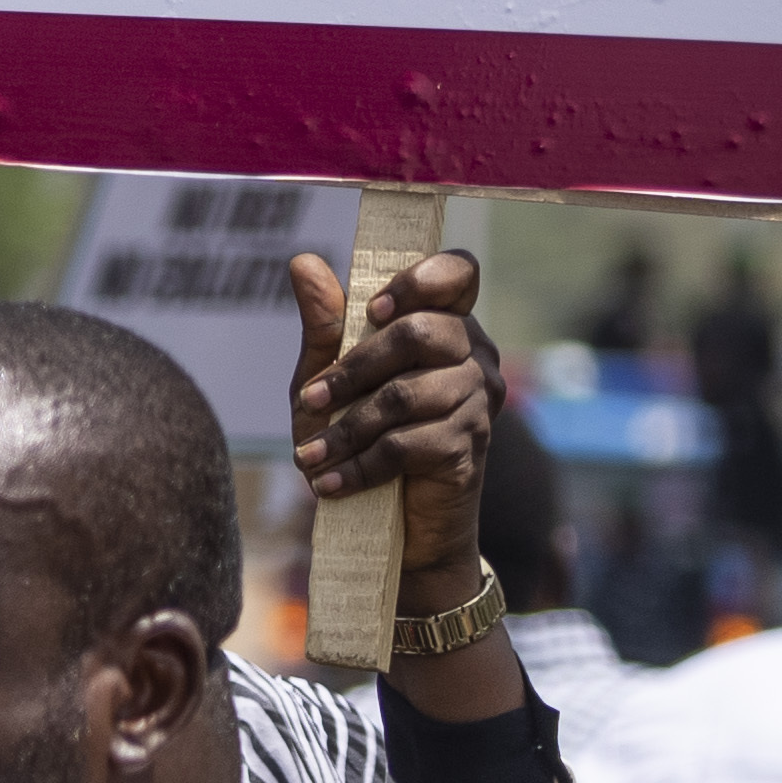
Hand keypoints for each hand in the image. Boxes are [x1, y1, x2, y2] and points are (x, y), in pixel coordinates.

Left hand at [287, 244, 500, 588]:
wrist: (386, 520)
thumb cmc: (356, 433)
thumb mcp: (328, 377)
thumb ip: (324, 323)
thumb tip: (303, 262)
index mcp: (445, 324)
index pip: (459, 272)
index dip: (419, 282)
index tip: (371, 312)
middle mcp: (473, 355)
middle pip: (423, 333)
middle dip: (354, 368)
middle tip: (307, 401)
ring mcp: (479, 402)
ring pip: (408, 395)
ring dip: (346, 428)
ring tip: (307, 456)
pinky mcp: (469, 448)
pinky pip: (409, 445)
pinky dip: (358, 465)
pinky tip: (327, 482)